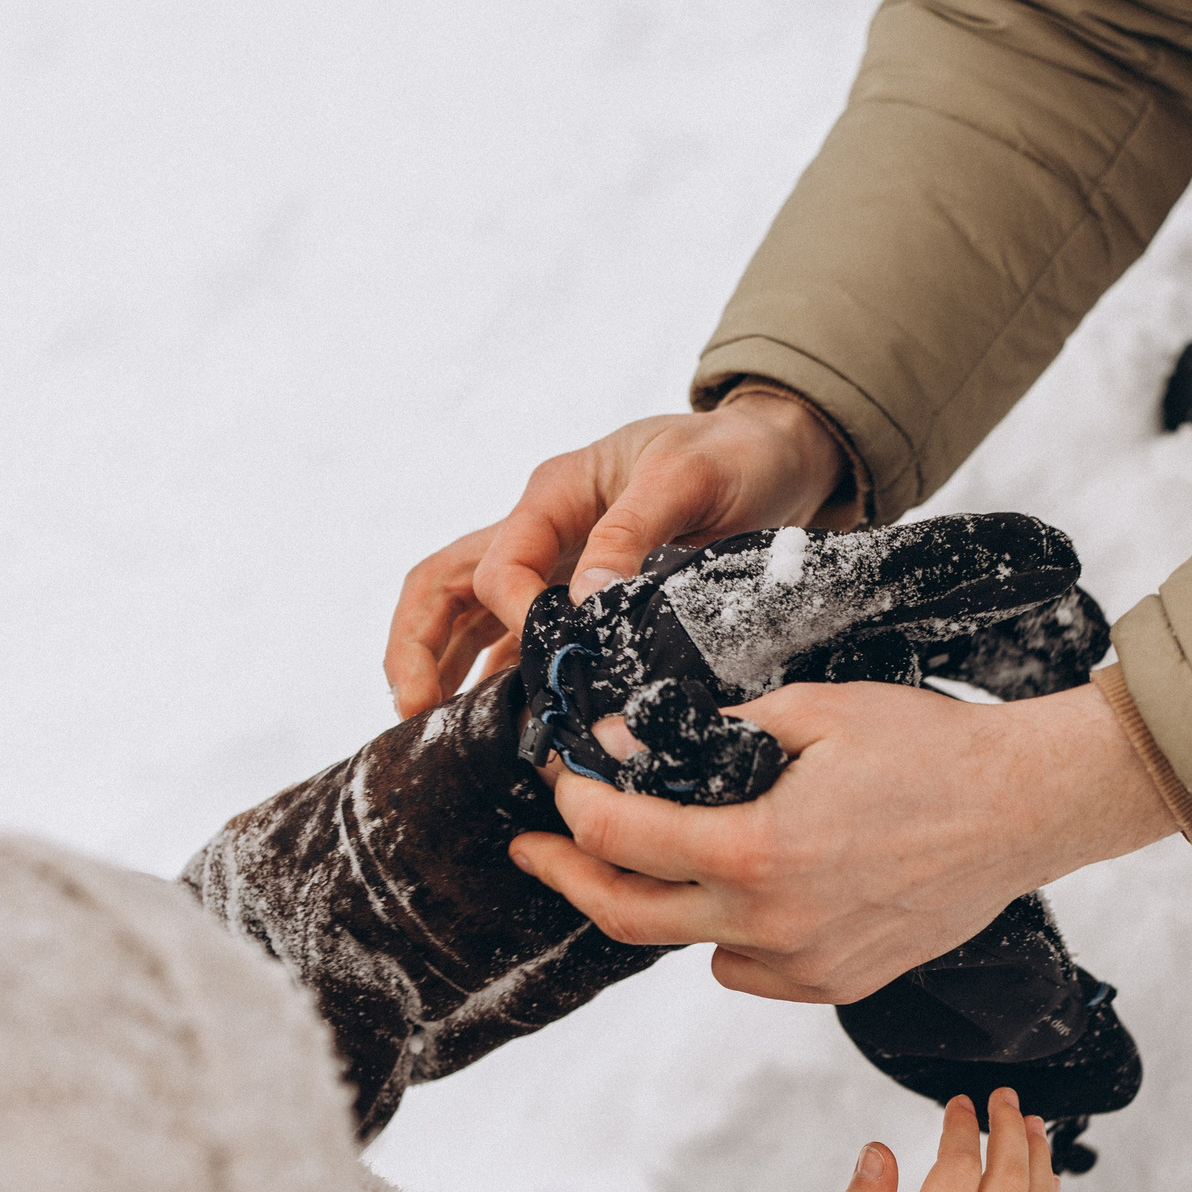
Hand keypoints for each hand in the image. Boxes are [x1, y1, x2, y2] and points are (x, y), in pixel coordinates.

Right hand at [383, 393, 846, 718]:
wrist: (778, 455)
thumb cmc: (734, 453)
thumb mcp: (689, 477)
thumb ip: (634, 531)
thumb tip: (584, 597)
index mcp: (555, 493)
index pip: (495, 565)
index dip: (510, 616)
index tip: (549, 657)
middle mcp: (542, 530)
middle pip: (445, 587)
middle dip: (418, 649)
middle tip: (414, 715)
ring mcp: (557, 566)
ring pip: (473, 620)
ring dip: (449, 673)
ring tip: (439, 738)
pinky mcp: (583, 599)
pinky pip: (523, 642)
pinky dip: (505, 682)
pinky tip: (507, 731)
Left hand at [506, 680, 1177, 1002]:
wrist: (1026, 807)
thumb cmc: (930, 747)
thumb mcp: (812, 710)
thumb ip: (714, 733)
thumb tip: (634, 741)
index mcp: (758, 851)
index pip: (622, 837)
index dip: (577, 803)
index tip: (563, 779)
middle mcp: (774, 923)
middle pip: (628, 916)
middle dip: (569, 875)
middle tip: (538, 847)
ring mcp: (808, 964)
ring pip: (693, 948)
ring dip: (663, 902)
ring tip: (660, 853)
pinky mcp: (840, 983)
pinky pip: (751, 970)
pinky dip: (731, 933)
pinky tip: (746, 886)